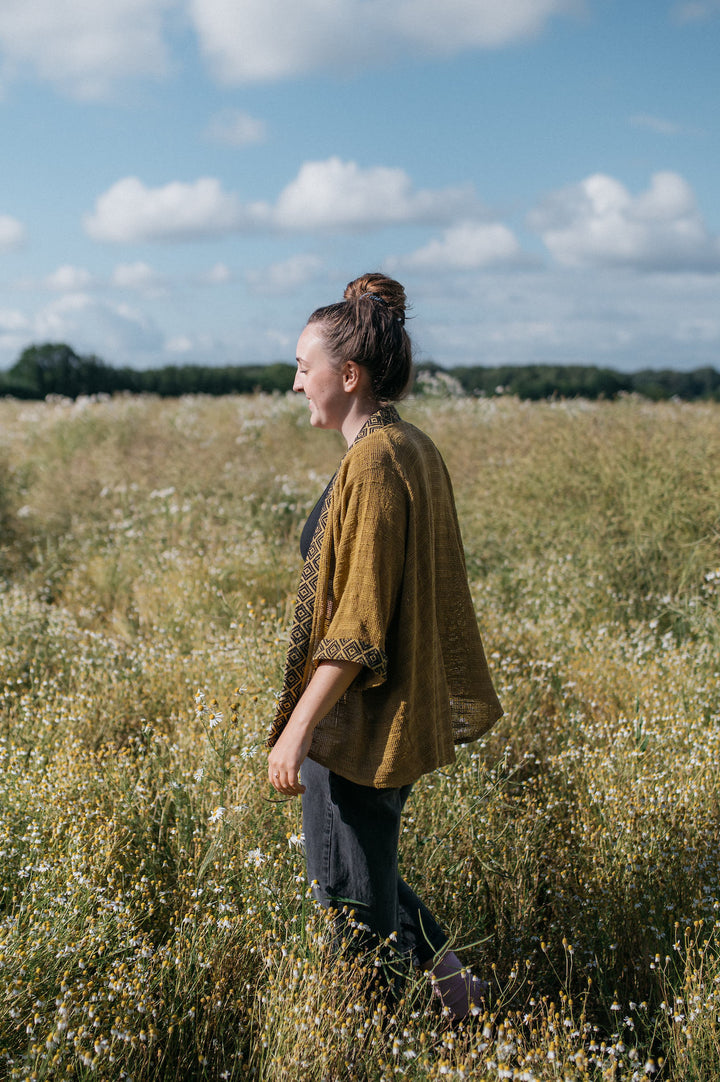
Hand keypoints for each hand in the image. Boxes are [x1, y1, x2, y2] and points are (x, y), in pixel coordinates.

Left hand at [267, 659, 361, 796]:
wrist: (299, 727)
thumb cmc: (295, 736)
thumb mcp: (286, 749)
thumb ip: (284, 759)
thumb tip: (290, 768)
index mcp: (271, 759)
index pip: (272, 780)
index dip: (279, 788)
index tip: (288, 790)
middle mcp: (274, 763)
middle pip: (277, 785)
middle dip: (286, 792)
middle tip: (295, 793)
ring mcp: (282, 765)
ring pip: (285, 785)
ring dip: (294, 791)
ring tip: (301, 791)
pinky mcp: (292, 765)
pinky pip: (293, 783)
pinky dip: (298, 788)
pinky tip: (303, 788)